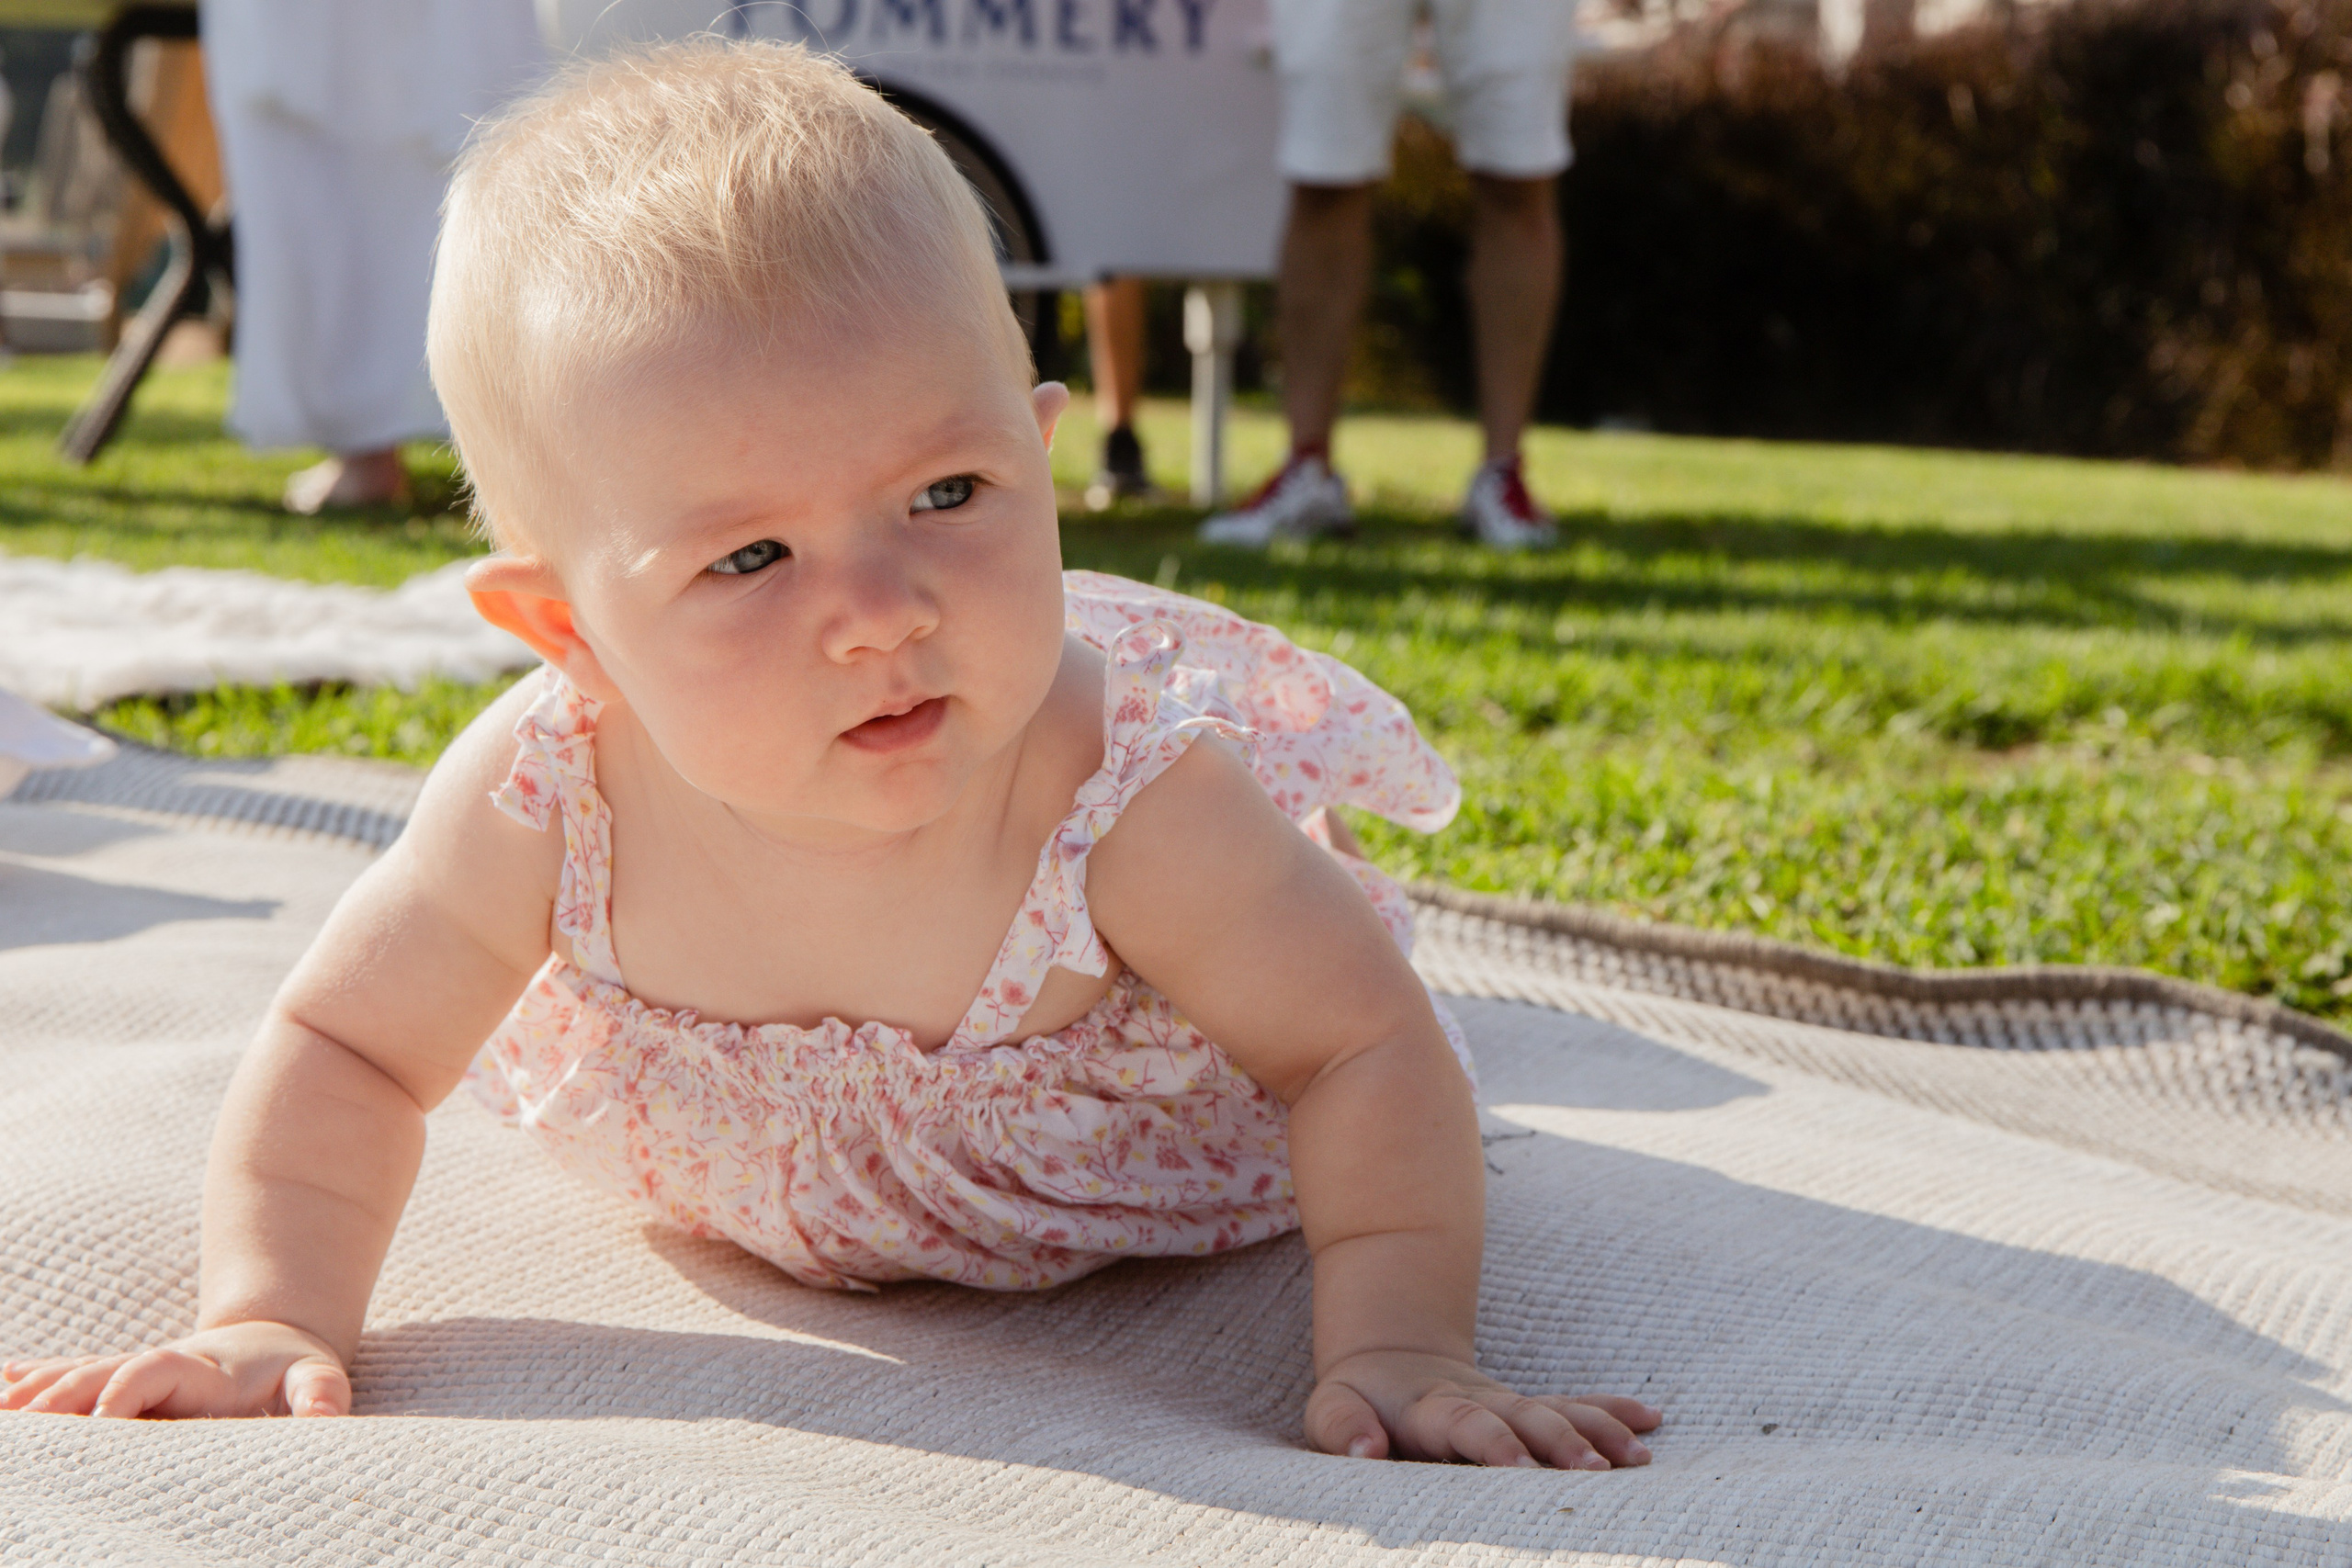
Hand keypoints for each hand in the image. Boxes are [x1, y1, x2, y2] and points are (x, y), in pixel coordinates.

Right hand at [1, 1320, 348, 1419]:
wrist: (277, 1339)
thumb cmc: (295, 1371)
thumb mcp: (318, 1376)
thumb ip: (322, 1394)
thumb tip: (328, 1417)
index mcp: (199, 1368)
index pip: (153, 1371)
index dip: (126, 1389)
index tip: (100, 1418)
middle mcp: (158, 1367)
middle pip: (101, 1372)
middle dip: (63, 1394)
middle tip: (24, 1419)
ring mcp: (136, 1374)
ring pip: (78, 1377)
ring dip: (40, 1391)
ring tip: (2, 1407)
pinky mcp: (124, 1383)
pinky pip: (74, 1378)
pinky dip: (38, 1380)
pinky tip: (4, 1387)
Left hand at [1306, 1350, 1659, 1468]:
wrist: (1387, 1354)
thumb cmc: (1355, 1402)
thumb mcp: (1331, 1411)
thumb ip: (1343, 1428)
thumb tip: (1364, 1451)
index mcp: (1431, 1408)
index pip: (1467, 1423)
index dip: (1493, 1443)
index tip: (1521, 1468)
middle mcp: (1479, 1402)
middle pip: (1526, 1417)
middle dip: (1562, 1442)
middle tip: (1596, 1471)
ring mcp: (1509, 1405)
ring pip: (1559, 1411)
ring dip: (1599, 1430)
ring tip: (1638, 1458)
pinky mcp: (1527, 1410)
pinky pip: (1575, 1406)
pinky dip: (1612, 1411)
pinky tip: (1651, 1420)